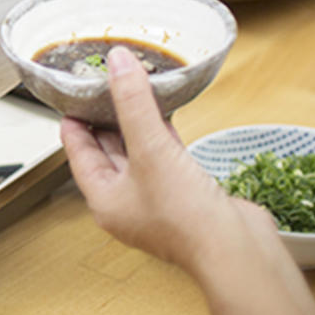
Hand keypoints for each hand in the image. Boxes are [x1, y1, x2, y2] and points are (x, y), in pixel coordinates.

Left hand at [61, 47, 240, 271]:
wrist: (239, 251)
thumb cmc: (188, 218)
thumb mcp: (151, 149)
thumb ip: (133, 103)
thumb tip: (118, 63)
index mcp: (104, 199)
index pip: (77, 152)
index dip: (75, 119)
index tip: (75, 91)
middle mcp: (127, 202)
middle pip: (106, 150)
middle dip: (106, 116)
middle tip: (104, 83)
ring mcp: (156, 200)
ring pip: (138, 151)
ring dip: (135, 122)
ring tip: (130, 89)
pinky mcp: (184, 194)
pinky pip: (165, 156)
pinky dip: (162, 133)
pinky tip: (165, 112)